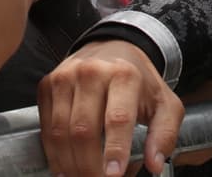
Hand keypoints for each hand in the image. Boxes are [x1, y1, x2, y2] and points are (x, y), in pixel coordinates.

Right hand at [38, 39, 183, 176]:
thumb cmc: (138, 80)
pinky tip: (65, 167)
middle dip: (89, 166)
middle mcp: (92, 72)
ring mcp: (66, 78)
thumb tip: (154, 164)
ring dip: (69, 165)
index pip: (117, 118)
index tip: (113, 174)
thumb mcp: (164, 102)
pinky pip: (46, 128)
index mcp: (125, 75)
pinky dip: (54, 154)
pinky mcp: (48, 85)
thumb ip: (165, 134)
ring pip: (60, 132)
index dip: (115, 150)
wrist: (112, 47)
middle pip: (84, 130)